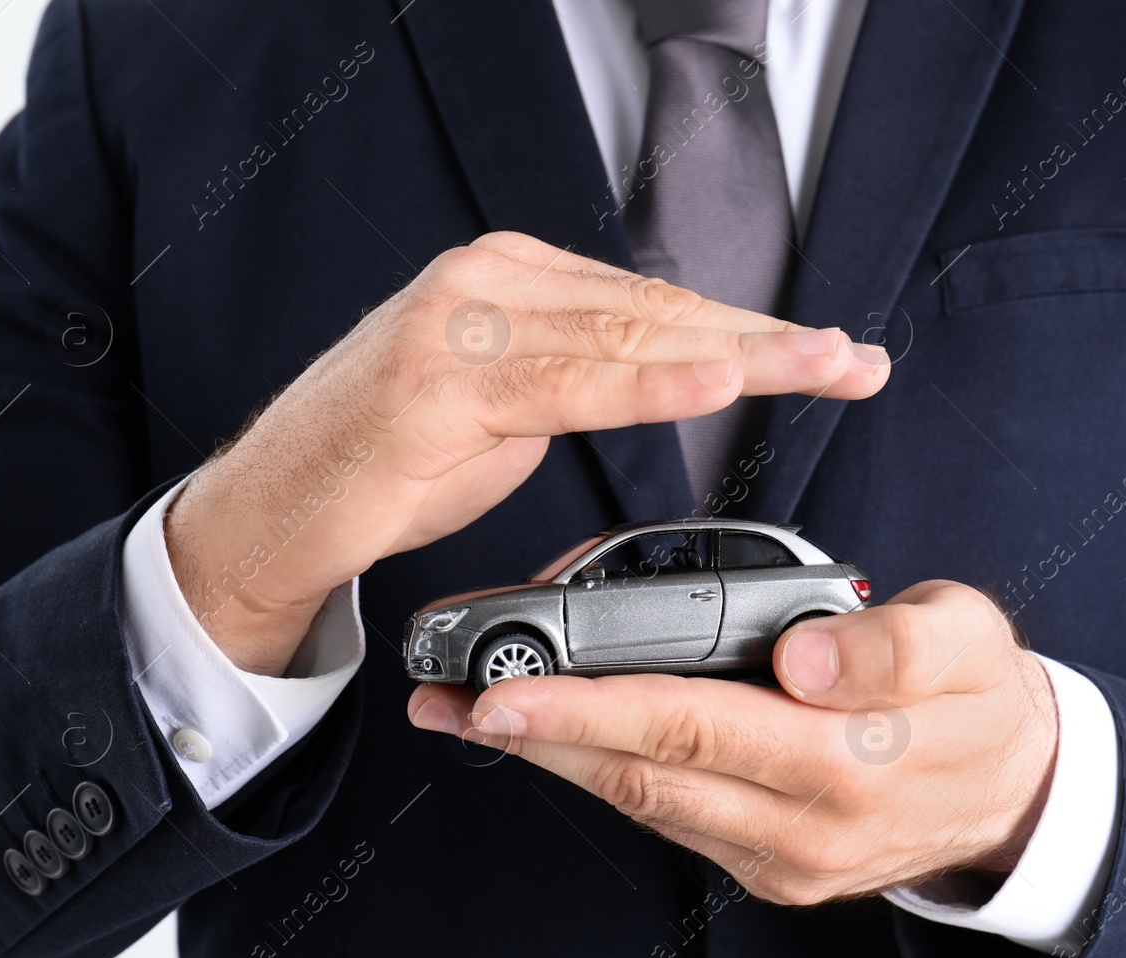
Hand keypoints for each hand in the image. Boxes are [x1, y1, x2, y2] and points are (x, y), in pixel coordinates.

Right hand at [165, 232, 887, 673]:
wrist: (269, 511)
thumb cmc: (385, 465)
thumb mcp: (503, 412)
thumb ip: (576, 379)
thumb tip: (653, 372)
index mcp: (512, 278)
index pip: (655, 303)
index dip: (751, 331)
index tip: (827, 354)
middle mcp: (490, 279)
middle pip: (659, 310)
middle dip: (769, 341)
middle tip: (855, 360)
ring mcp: (462, 321)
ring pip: (629, 336)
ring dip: (740, 354)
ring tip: (823, 365)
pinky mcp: (441, 380)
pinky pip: (570, 384)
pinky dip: (652, 384)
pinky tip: (719, 378)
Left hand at [407, 580, 1058, 904]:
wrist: (1017, 790)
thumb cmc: (983, 697)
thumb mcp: (971, 640)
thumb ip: (892, 647)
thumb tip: (803, 657)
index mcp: (847, 758)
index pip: (692, 726)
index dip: (590, 708)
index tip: (508, 689)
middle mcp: (802, 826)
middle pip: (643, 775)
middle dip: (537, 736)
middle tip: (448, 699)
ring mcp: (781, 859)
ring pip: (645, 804)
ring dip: (556, 759)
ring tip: (476, 713)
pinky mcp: (770, 869)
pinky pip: (673, 821)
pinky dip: (609, 778)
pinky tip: (561, 742)